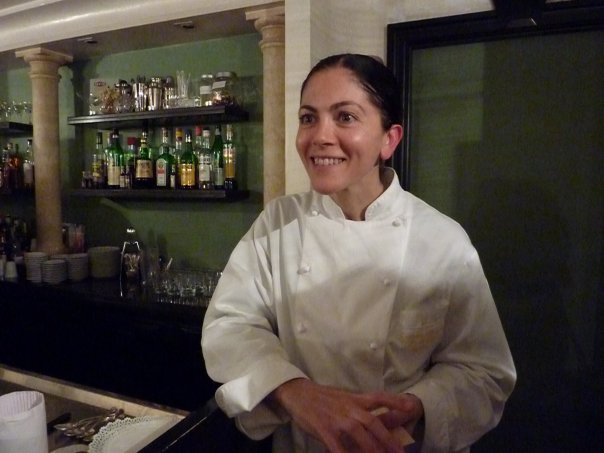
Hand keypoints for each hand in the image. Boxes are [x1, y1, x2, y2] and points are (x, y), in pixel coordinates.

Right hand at [268, 378, 423, 452]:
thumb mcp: (343, 398)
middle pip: (373, 422)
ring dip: (371, 449)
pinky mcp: (324, 428)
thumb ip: (358, 408)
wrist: (298, 393)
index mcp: (355, 398)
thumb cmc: (323, 398)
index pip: (378, 397)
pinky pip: (337, 445)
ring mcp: (337, 418)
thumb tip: (377, 421)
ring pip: (359, 435)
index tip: (411, 406)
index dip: (395, 401)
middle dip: (388, 439)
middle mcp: (349, 407)